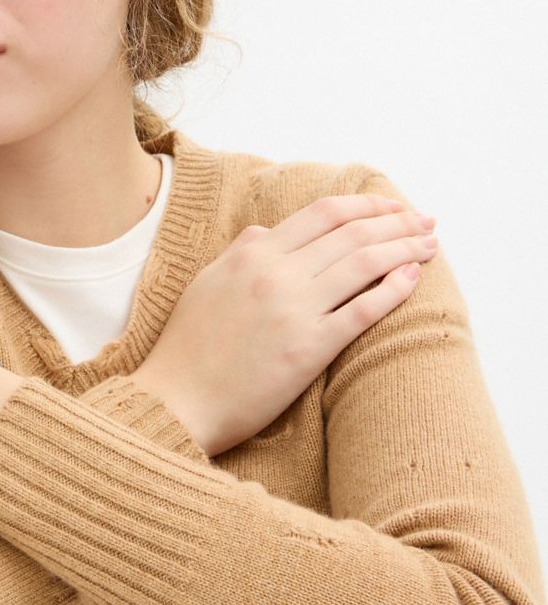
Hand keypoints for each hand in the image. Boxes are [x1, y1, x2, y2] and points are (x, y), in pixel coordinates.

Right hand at [132, 196, 438, 456]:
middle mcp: (276, 273)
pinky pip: (363, 311)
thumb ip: (239, 251)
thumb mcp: (206, 282)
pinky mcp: (309, 349)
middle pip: (351, 233)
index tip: (389, 205)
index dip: (364, 204)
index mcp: (251, 253)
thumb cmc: (187, 346)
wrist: (176, 400)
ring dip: (405, 248)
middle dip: (395, 221)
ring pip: (365, 264)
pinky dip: (394, 289)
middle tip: (424, 220)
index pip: (322, 214)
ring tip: (429, 244)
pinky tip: (414, 278)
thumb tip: (270, 230)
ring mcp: (294, 310)